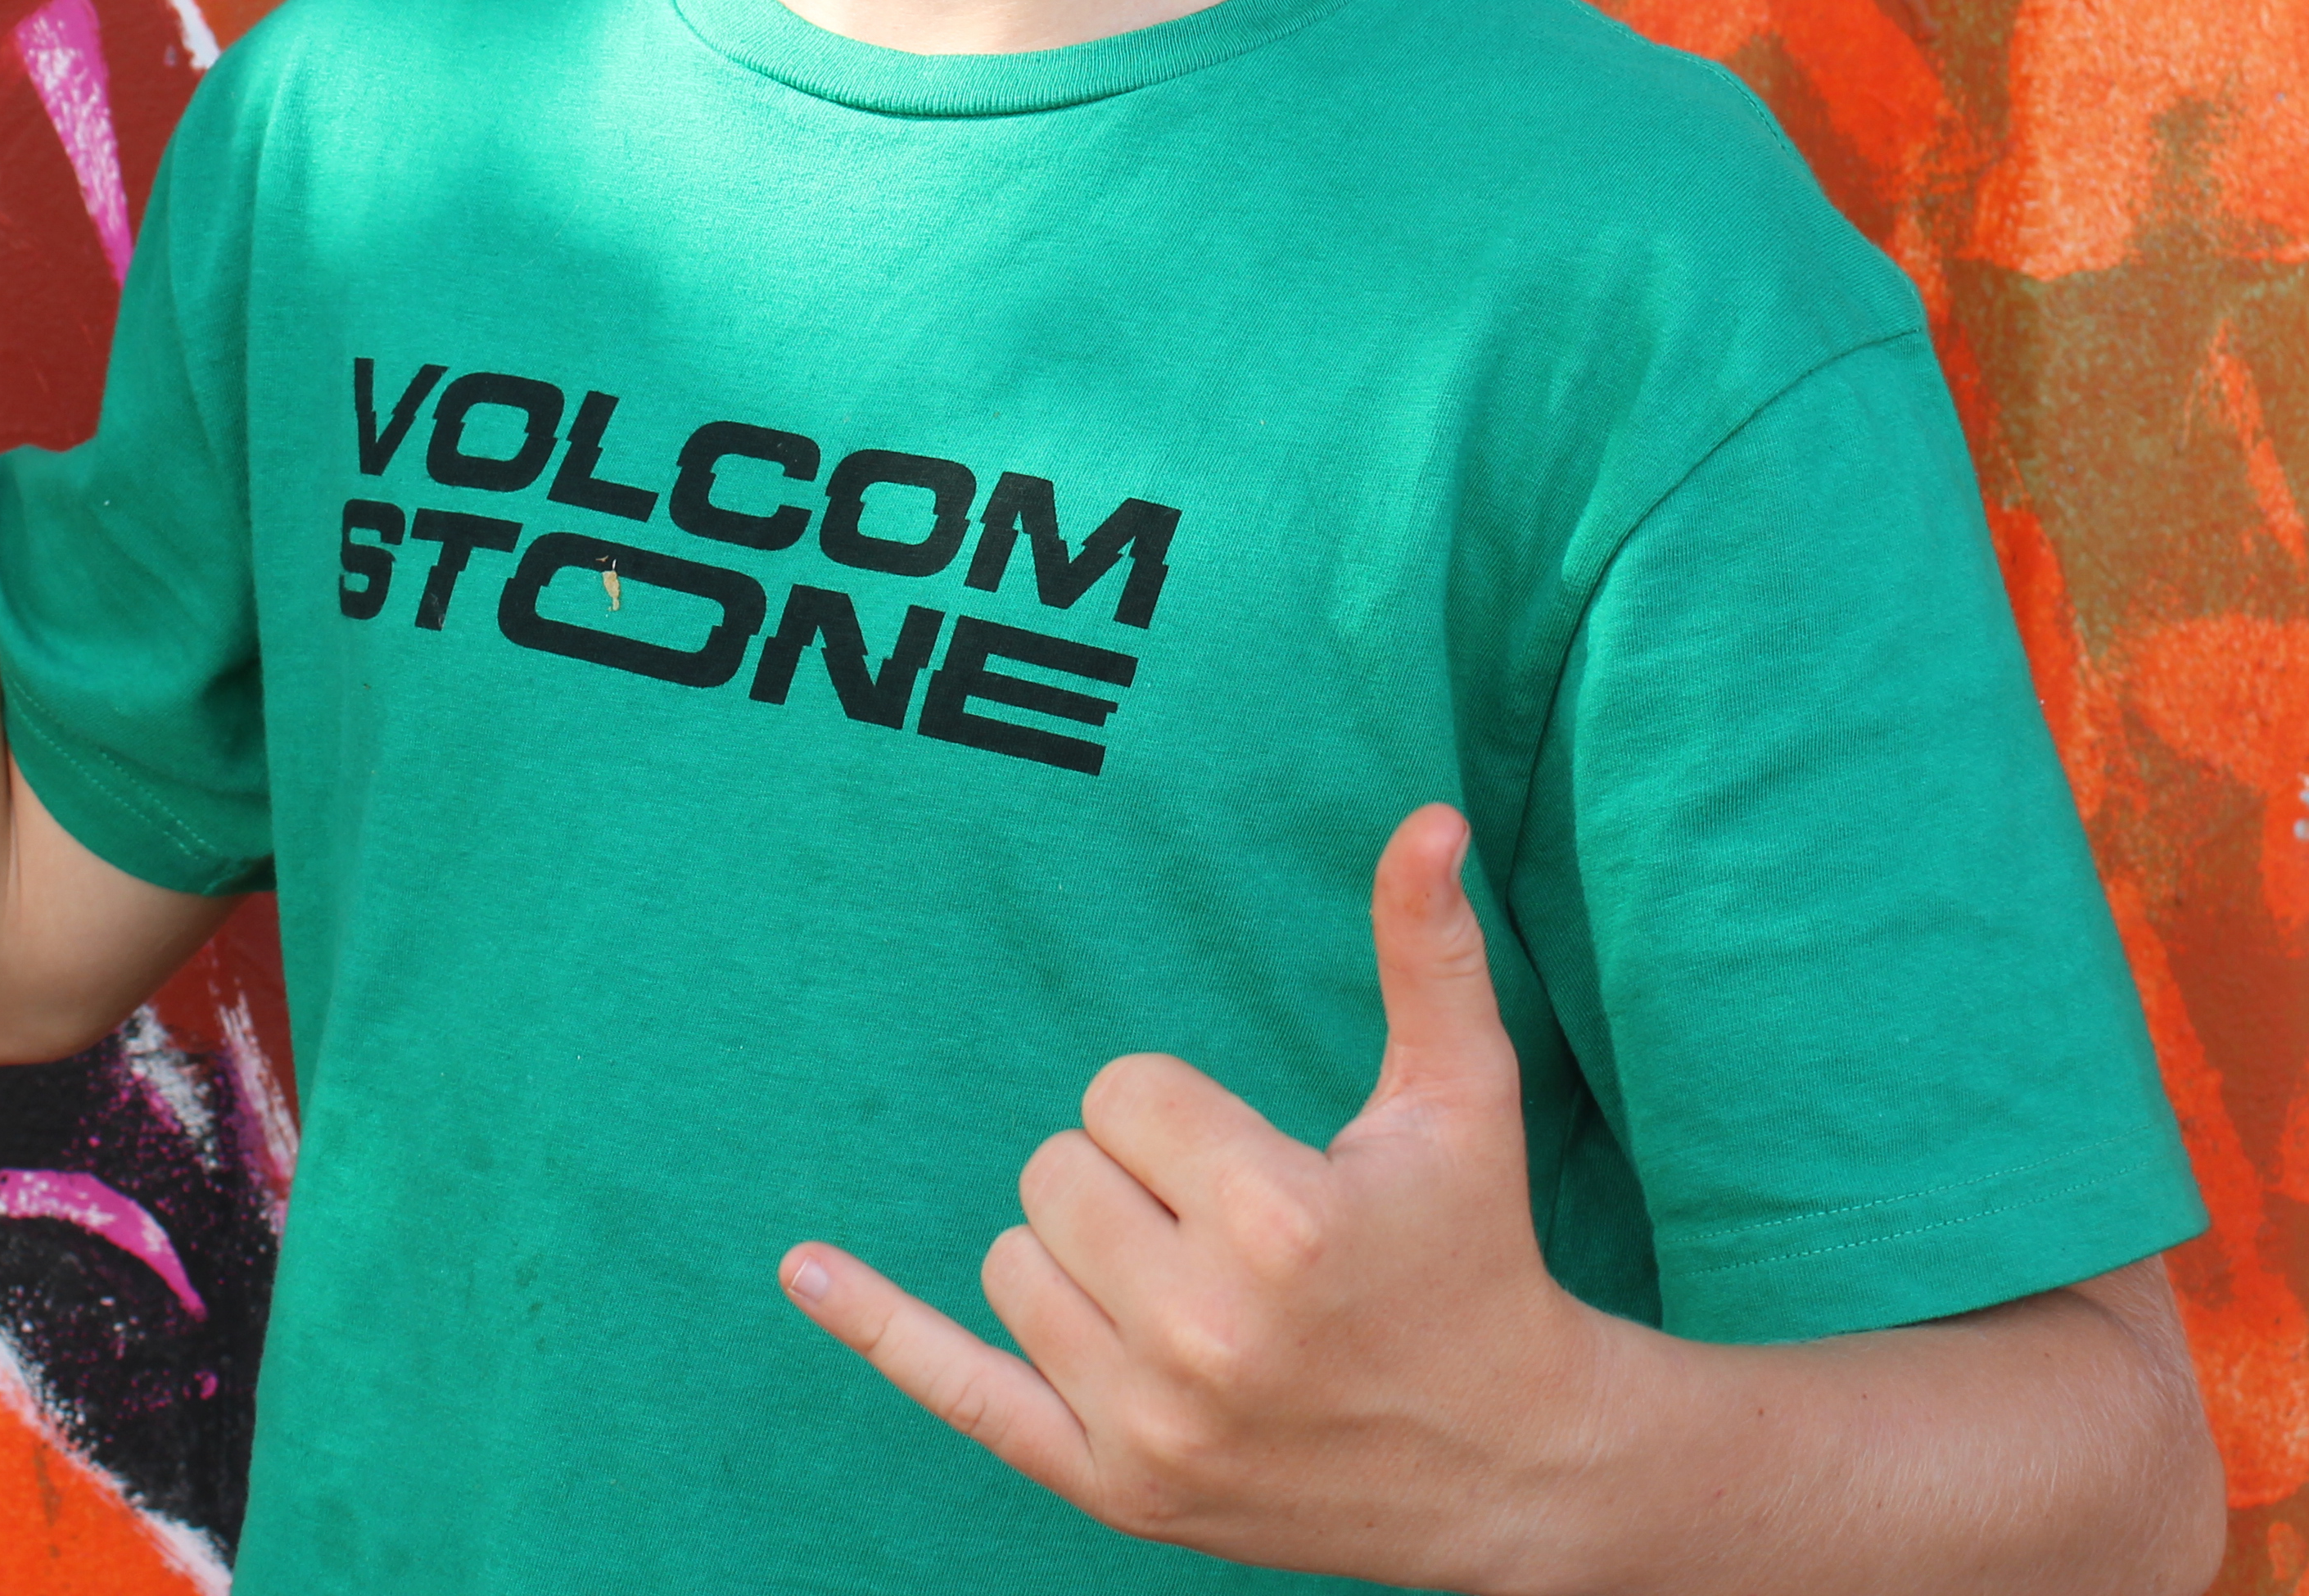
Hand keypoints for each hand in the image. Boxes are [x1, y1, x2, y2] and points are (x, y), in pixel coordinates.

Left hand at [784, 807, 1619, 1591]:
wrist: (1505, 1465)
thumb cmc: (1471, 1253)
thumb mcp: (1462, 1101)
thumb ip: (1428, 955)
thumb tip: (1425, 819)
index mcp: (1282, 1222)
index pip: (1121, 1094)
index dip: (1178, 1113)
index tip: (1251, 1158)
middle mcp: (1207, 1331)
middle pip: (1052, 1172)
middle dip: (1126, 1180)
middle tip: (1221, 1228)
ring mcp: (1153, 1424)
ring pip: (1009, 1262)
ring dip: (1076, 1258)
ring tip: (1189, 1290)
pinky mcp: (1114, 1490)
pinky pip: (959, 1394)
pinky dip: (879, 1328)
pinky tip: (803, 1269)